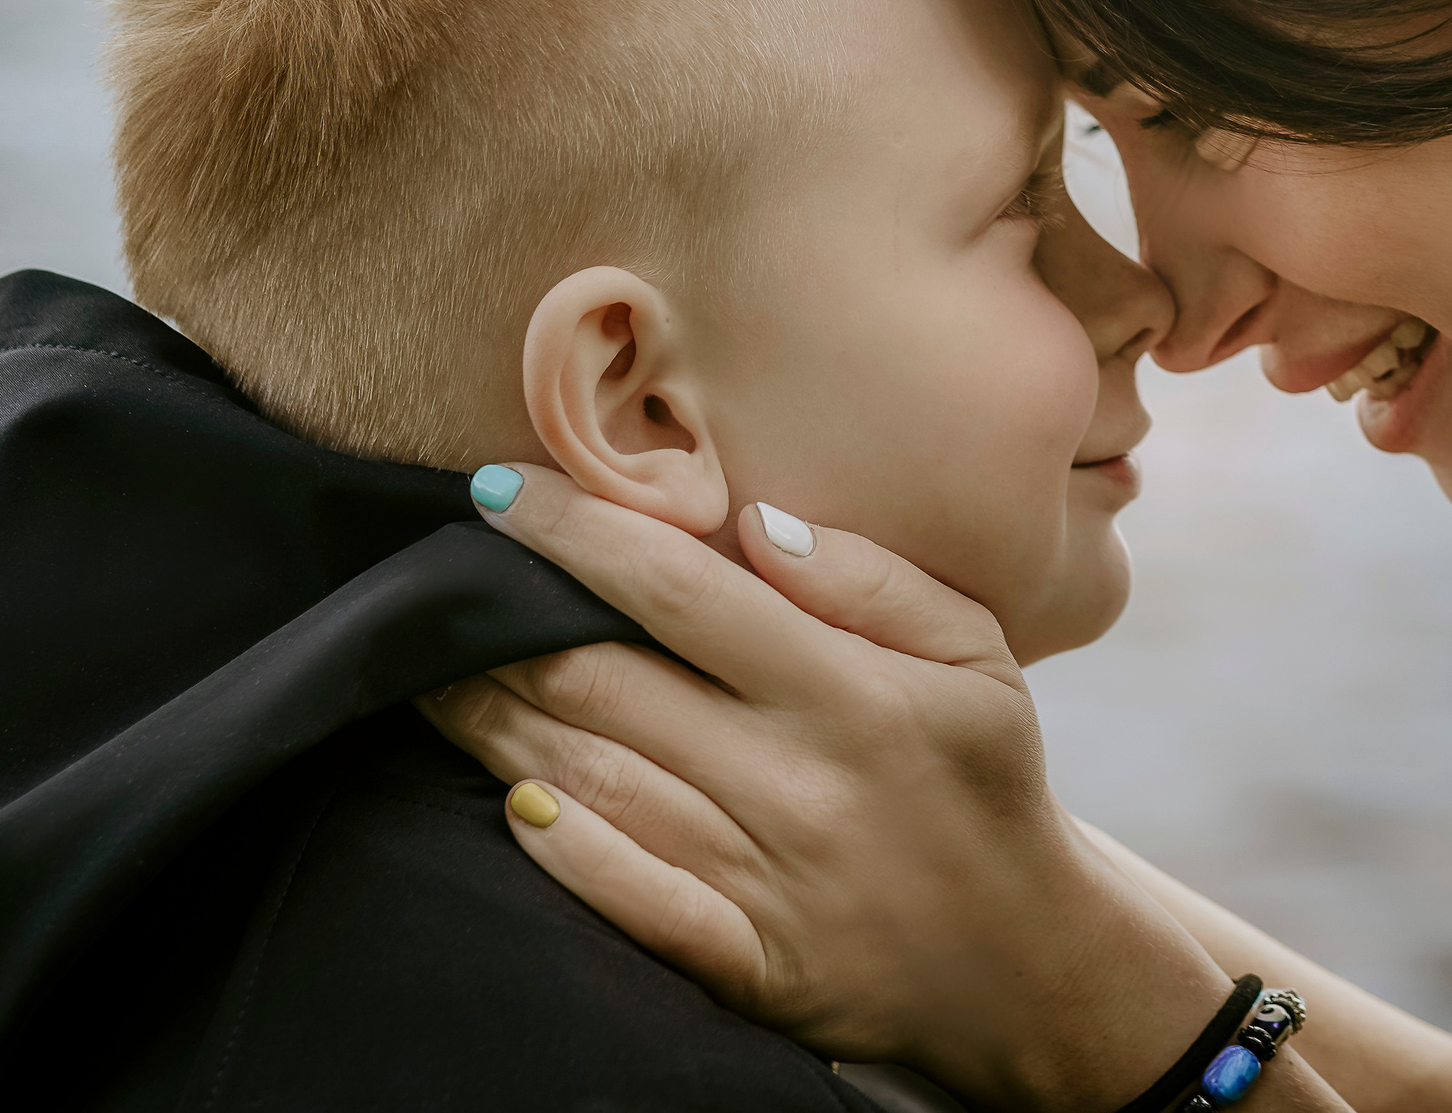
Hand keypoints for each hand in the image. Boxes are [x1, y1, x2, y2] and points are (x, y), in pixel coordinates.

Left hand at [418, 466, 1347, 1112]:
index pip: (680, 588)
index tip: (491, 490)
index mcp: (850, 691)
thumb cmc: (984, 780)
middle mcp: (797, 780)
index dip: (572, 533)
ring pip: (589, 784)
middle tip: (430, 586)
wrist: (1021, 960)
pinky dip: (556, 852)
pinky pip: (623, 898)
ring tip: (432, 677)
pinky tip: (508, 807)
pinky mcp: (742, 961)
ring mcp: (764, 877)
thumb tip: (756, 520)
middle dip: (496, 628)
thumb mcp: (977, 655)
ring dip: (494, 727)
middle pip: (602, 683)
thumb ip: (874, 579)